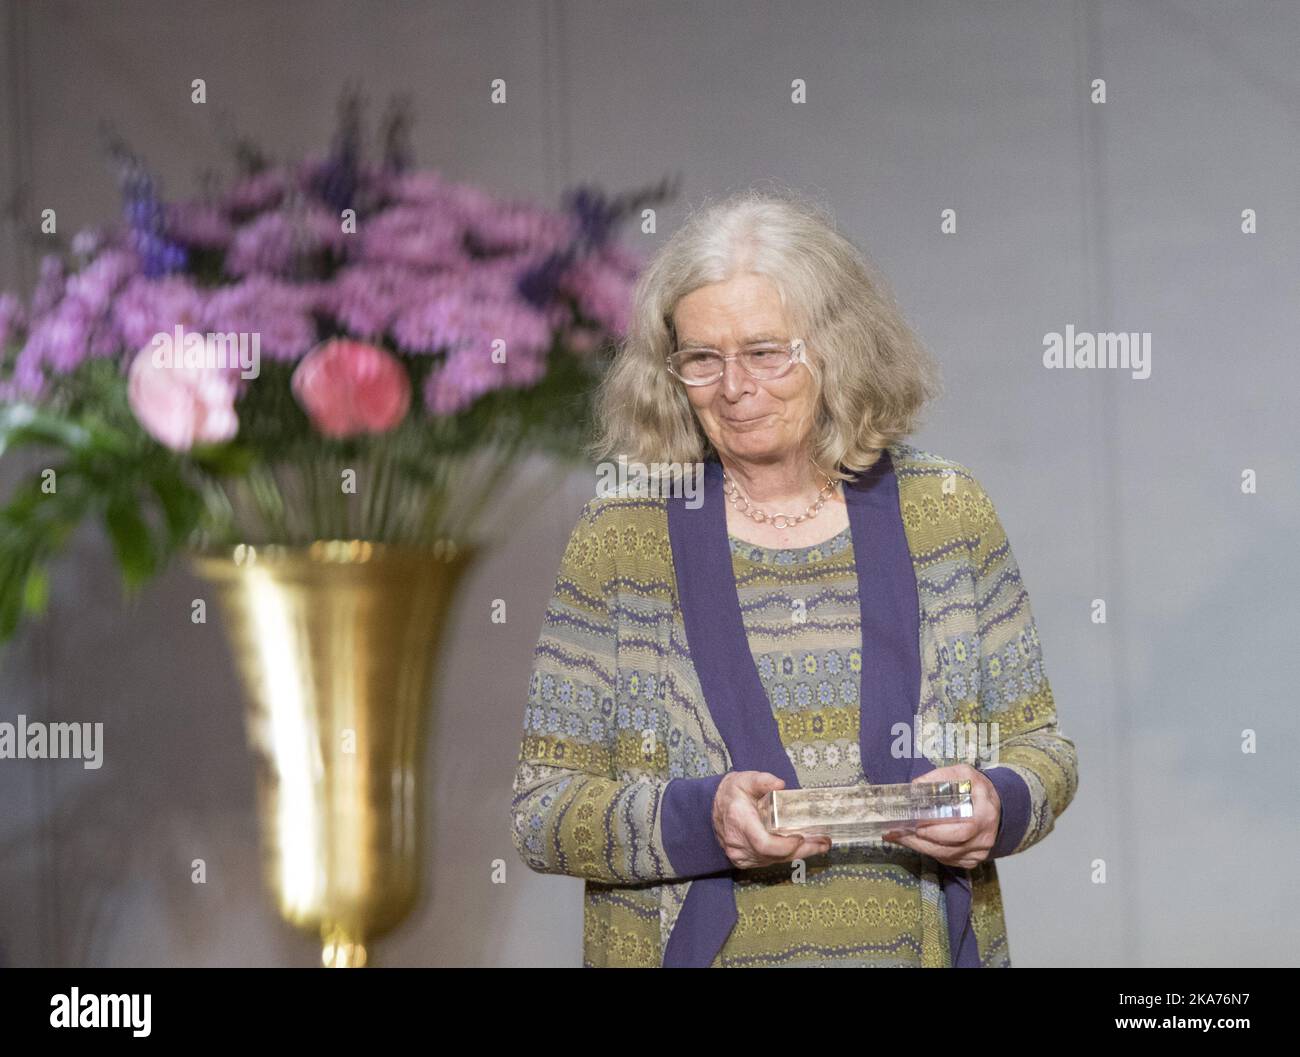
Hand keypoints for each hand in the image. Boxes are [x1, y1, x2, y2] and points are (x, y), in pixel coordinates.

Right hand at [712, 771, 832, 869]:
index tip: (802, 837)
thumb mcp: (744, 780)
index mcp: (739, 821)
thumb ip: (762, 781)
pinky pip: (769, 862)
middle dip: (802, 850)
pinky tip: (803, 848)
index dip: (785, 845)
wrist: (709, 809)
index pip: (764, 843)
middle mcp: (738, 843)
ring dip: (799, 854)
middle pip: (775, 855)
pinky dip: (787, 856)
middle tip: (824, 842)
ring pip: (774, 861)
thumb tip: (780, 784)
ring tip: (820, 844)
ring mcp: (740, 855)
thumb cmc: (731, 793)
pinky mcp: (744, 861)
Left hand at [882, 764, 999, 869]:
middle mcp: (984, 837)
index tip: (917, 825)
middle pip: (950, 848)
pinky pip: (948, 859)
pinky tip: (913, 842)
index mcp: (985, 815)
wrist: (996, 805)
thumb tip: (916, 785)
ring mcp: (979, 851)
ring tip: (898, 836)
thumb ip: (941, 776)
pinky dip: (929, 852)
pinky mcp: (972, 859)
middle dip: (922, 842)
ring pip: (946, 856)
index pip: (962, 831)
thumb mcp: (963, 774)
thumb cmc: (976, 789)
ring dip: (920, 847)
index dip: (938, 831)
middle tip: (899, 833)